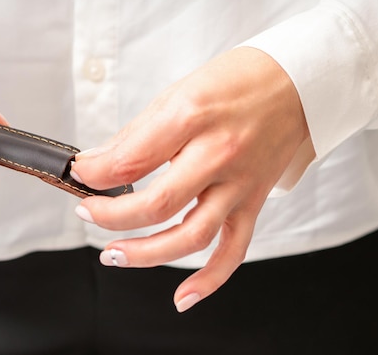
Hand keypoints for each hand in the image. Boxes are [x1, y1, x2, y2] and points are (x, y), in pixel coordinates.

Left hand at [70, 47, 312, 311]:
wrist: (298, 82)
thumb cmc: (237, 81)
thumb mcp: (177, 94)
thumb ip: (136, 135)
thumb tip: (98, 162)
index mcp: (192, 118)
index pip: (131, 160)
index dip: (94, 173)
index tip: (80, 174)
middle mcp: (218, 155)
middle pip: (157, 204)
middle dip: (110, 215)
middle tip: (87, 211)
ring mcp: (239, 184)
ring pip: (191, 236)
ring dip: (146, 254)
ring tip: (114, 255)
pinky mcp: (254, 201)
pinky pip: (233, 250)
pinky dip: (209, 279)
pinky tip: (182, 297)